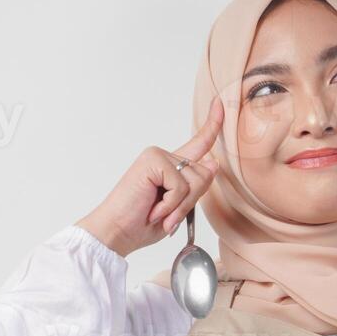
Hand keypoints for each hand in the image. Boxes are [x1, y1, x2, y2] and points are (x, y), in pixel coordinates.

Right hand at [77, 96, 223, 257]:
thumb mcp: (178, 208)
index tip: (220, 102)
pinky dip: (171, 205)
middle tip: (167, 216)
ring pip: (195, 181)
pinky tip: (154, 210)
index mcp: (171, 166)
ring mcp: (157, 156)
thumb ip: (195, 186)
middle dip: (191, 201)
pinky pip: (181, 186)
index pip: (198, 142)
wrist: (116, 232)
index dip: (212, 124)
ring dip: (180, 207)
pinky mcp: (152, 161)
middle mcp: (164, 156)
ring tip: (158, 214)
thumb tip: (212, 162)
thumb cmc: (142, 223)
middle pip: (205, 173)